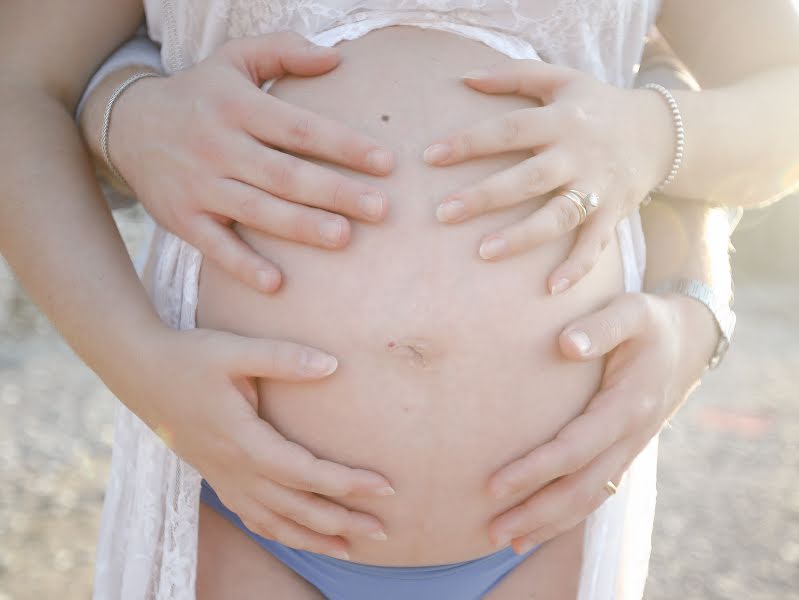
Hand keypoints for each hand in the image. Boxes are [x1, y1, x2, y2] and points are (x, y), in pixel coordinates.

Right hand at [109, 32, 393, 292]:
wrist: (126, 125)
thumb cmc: (200, 94)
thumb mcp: (235, 59)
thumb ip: (284, 52)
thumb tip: (337, 58)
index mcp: (238, 107)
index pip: (300, 128)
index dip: (344, 145)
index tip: (386, 163)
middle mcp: (219, 146)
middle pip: (285, 173)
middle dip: (335, 191)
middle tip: (380, 208)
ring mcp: (200, 185)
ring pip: (256, 209)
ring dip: (300, 226)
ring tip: (343, 237)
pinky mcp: (182, 218)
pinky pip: (215, 245)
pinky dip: (242, 264)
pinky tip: (276, 283)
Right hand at [126, 326, 393, 558]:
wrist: (141, 372)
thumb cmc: (190, 358)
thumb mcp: (235, 350)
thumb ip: (284, 358)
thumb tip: (333, 365)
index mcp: (243, 441)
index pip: (305, 472)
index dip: (347, 483)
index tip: (385, 487)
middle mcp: (235, 469)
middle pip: (297, 508)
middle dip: (343, 522)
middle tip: (385, 530)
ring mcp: (224, 479)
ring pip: (275, 523)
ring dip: (315, 538)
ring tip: (352, 549)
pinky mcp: (218, 478)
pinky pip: (253, 518)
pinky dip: (282, 533)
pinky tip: (301, 537)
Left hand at [424, 60, 672, 293]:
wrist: (659, 132)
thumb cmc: (595, 106)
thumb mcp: (561, 80)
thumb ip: (514, 76)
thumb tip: (464, 77)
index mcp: (561, 120)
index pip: (508, 130)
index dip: (469, 142)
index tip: (430, 157)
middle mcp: (579, 154)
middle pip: (528, 177)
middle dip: (485, 196)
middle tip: (443, 213)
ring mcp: (598, 187)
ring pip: (559, 215)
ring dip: (523, 236)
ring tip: (484, 252)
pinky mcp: (613, 213)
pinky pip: (595, 244)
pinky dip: (577, 267)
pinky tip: (551, 289)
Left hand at [485, 292, 717, 553]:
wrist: (690, 339)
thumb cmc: (651, 321)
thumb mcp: (632, 311)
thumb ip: (601, 326)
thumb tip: (566, 344)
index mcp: (627, 405)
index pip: (575, 448)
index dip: (536, 470)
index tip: (494, 485)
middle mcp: (630, 436)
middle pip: (580, 488)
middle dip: (535, 513)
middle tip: (491, 533)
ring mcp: (629, 448)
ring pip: (589, 498)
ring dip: (548, 523)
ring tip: (506, 542)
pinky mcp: (623, 450)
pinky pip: (596, 492)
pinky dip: (567, 515)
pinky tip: (538, 527)